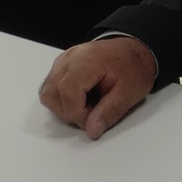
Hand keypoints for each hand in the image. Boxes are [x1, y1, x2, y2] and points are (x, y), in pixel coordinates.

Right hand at [38, 37, 156, 139]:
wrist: (134, 51)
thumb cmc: (133, 68)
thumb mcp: (129, 93)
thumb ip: (109, 113)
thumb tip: (91, 130)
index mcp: (88, 61)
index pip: (67, 92)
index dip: (78, 114)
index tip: (93, 120)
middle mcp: (71, 58)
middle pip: (51, 93)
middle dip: (69, 112)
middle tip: (92, 113)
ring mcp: (64, 60)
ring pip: (47, 91)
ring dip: (63, 106)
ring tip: (86, 106)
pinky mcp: (62, 65)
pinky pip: (51, 86)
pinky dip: (62, 98)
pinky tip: (81, 98)